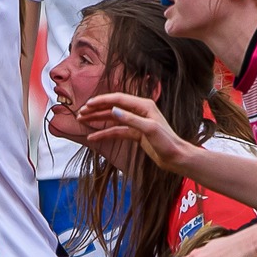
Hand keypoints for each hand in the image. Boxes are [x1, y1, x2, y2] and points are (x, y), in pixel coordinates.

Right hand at [78, 91, 197, 172]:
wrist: (176, 157)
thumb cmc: (167, 142)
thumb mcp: (149, 130)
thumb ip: (131, 119)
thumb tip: (113, 110)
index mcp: (144, 105)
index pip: (118, 99)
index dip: (101, 101)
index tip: (87, 105)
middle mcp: (139, 111)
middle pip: (113, 107)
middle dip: (96, 109)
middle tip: (80, 113)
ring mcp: (137, 122)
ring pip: (113, 118)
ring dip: (97, 119)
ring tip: (82, 121)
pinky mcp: (136, 133)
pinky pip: (117, 131)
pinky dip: (105, 133)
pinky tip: (93, 137)